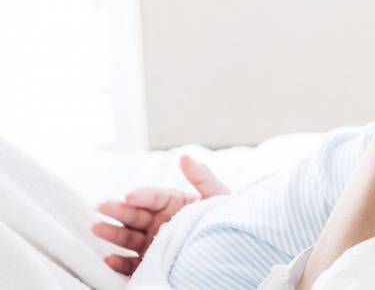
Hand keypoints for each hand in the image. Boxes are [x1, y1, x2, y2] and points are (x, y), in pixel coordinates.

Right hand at [91, 155, 229, 274]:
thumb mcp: (217, 197)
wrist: (232, 251)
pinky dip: (119, 263)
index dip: (142, 195)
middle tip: (101, 206)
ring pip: (128, 237)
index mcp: (173, 203)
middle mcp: (159, 222)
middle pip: (136, 215)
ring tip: (95, 228)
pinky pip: (132, 264)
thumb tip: (184, 156)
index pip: (154, 197)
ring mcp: (153, 242)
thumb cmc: (224, 220)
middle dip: (118, 210)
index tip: (130, 195)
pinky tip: (107, 258)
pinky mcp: (150, 263)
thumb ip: (202, 177)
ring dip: (111, 233)